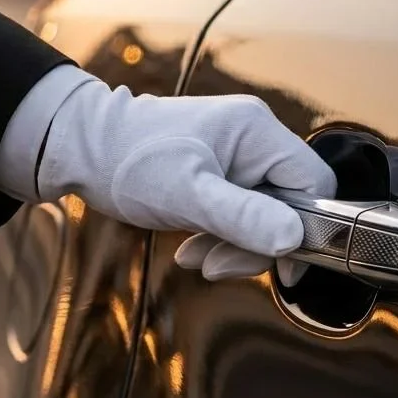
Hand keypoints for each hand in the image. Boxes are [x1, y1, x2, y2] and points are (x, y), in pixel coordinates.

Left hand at [36, 77, 335, 272]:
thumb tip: (292, 240)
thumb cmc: (129, 161)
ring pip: (265, 213)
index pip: (315, 184)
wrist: (82, 148)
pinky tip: (192, 246)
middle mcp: (256, 138)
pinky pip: (241, 212)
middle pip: (291, 204)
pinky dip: (221, 235)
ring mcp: (239, 154)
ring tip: (195, 257)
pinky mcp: (222, 172)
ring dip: (235, 244)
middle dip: (258, 242)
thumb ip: (242, 217)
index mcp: (258, 131)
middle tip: (218, 265)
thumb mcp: (187, 194)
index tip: (283, 266)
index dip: (308, 228)